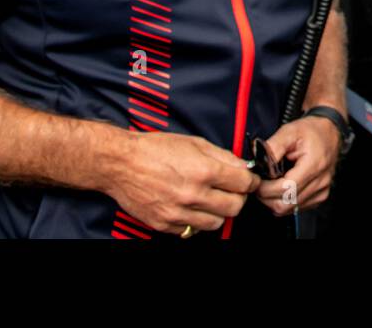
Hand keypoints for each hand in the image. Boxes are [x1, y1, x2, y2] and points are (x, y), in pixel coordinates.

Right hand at [103, 131, 258, 234]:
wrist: (121, 163)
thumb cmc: (154, 149)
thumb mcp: (194, 142)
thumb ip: (222, 156)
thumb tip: (242, 167)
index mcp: (203, 170)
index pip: (244, 184)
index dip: (250, 181)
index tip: (248, 181)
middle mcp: (193, 194)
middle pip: (234, 207)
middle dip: (237, 198)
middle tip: (231, 190)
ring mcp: (178, 213)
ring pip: (216, 223)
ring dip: (217, 212)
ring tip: (210, 200)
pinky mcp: (165, 224)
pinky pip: (191, 231)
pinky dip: (195, 221)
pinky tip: (191, 207)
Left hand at [257, 114, 340, 215]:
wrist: (329, 132)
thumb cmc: (311, 131)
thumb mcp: (289, 131)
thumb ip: (272, 147)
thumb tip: (258, 162)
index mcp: (313, 165)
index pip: (286, 188)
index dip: (266, 189)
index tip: (257, 181)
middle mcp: (320, 181)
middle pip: (286, 203)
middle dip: (267, 197)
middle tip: (260, 184)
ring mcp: (321, 191)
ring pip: (289, 209)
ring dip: (274, 200)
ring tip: (270, 184)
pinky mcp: (320, 196)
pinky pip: (296, 208)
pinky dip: (284, 201)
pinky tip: (282, 187)